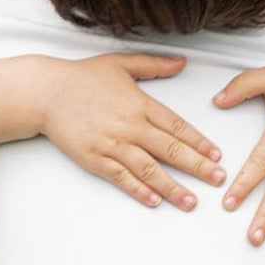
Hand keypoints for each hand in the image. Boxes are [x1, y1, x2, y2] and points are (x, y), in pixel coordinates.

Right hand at [41, 53, 223, 209]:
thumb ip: (153, 65)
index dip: (199, 142)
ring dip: (173, 187)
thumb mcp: (121, 63)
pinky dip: (139, 190)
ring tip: (191, 201)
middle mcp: (130, 126)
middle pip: (170, 150)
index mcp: (140, 104)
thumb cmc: (82, 77)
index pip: (177, 126)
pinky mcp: (95, 159)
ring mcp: (112, 145)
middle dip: (198, 167)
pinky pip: (121, 178)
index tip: (217, 155)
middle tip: (218, 180)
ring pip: (149, 169)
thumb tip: (182, 62)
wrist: (46, 93)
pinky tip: (155, 201)